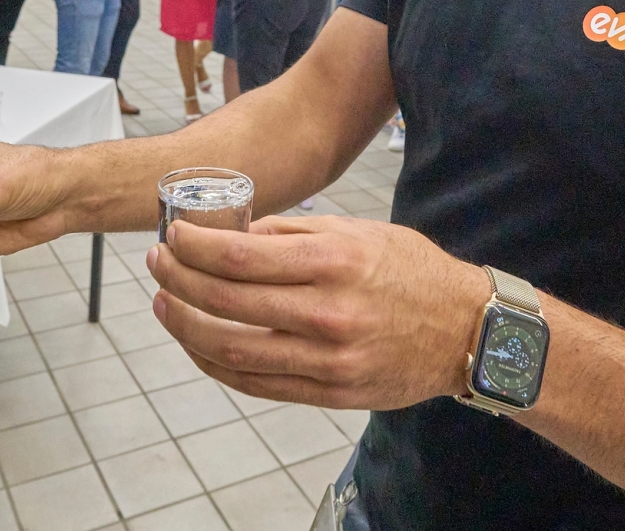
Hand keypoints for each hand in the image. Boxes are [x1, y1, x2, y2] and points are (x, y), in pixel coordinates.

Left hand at [147, 216, 488, 410]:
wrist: (467, 331)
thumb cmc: (412, 271)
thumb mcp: (359, 232)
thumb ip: (295, 234)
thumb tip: (233, 234)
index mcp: (334, 262)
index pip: (239, 257)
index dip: (192, 247)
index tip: (171, 237)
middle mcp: (328, 312)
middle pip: (226, 301)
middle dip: (178, 281)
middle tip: (156, 265)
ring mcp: (328, 359)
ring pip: (232, 350)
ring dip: (186, 327)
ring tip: (163, 305)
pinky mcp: (330, 393)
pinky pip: (256, 383)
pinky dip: (217, 364)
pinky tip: (199, 343)